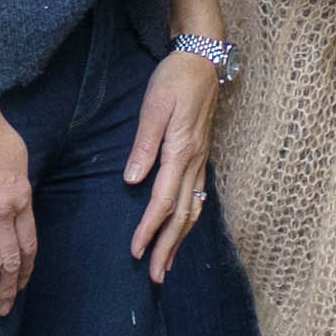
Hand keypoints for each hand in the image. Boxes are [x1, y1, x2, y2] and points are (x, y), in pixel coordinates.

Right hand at [0, 99, 37, 313]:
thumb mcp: (19, 160)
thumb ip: (20, 187)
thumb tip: (20, 202)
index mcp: (21, 199)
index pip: (29, 245)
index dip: (26, 270)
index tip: (22, 285)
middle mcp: (2, 211)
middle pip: (10, 259)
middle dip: (8, 288)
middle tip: (4, 308)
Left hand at [129, 48, 224, 275]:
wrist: (203, 59)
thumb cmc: (175, 80)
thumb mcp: (154, 107)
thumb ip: (144, 145)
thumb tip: (132, 180)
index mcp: (181, 152)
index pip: (163, 201)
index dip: (149, 229)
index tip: (135, 251)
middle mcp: (195, 162)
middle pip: (182, 215)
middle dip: (167, 247)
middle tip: (154, 276)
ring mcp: (201, 161)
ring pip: (192, 210)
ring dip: (179, 240)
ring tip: (167, 264)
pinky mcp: (200, 157)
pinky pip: (196, 198)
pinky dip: (188, 221)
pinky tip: (180, 230)